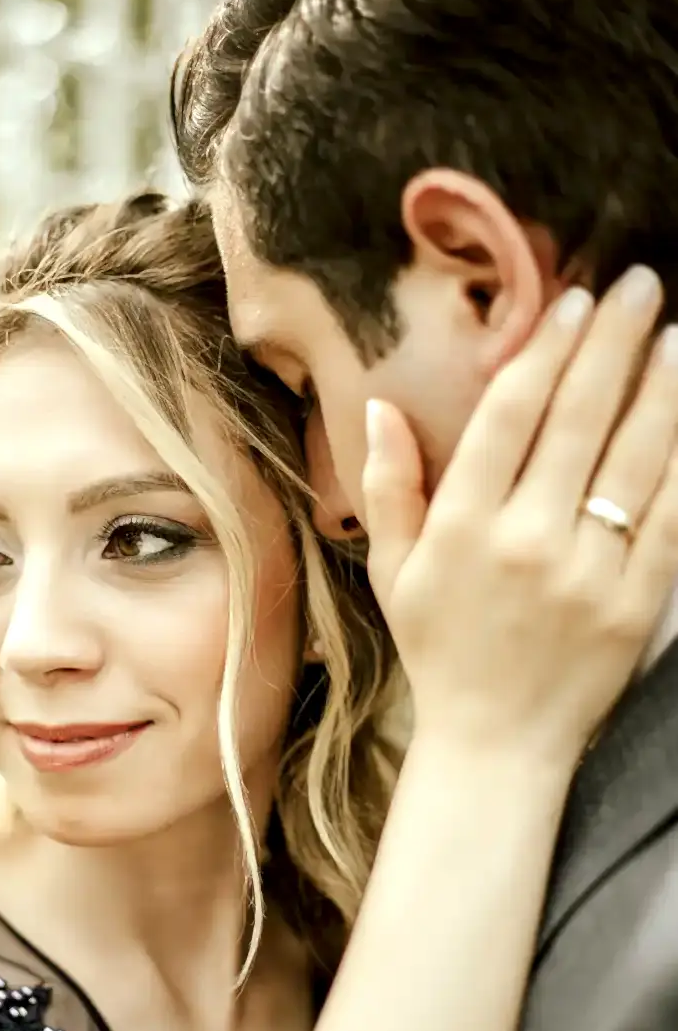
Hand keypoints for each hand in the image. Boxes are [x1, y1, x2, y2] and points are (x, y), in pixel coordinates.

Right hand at [364, 266, 677, 763]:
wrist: (495, 744)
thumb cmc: (440, 650)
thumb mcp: (394, 572)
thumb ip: (388, 487)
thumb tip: (383, 405)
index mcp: (463, 528)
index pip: (511, 416)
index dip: (546, 350)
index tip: (574, 300)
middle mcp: (527, 541)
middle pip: (580, 420)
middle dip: (614, 344)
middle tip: (640, 285)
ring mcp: (589, 573)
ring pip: (635, 459)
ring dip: (661, 389)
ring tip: (675, 335)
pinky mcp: (637, 605)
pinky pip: (671, 519)